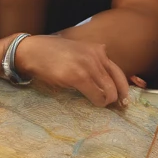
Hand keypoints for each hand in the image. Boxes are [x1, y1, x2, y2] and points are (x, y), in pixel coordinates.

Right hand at [13, 35, 133, 107]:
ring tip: (101, 104)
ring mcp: (87, 66)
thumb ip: (92, 61)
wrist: (32, 50)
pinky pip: (95, 95)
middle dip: (117, 98)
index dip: (124, 88)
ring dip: (106, 101)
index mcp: (98, 50)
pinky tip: (94, 103)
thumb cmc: (53, 54)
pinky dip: (97, 102)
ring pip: (108, 91)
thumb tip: (104, 81)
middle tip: (115, 107)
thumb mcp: (78, 52)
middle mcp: (96, 56)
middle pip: (116, 83)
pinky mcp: (77, 76)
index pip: (118, 72)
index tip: (125, 100)